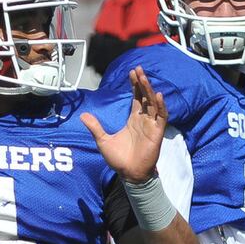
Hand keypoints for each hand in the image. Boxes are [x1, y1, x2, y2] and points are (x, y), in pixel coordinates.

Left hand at [80, 66, 167, 182]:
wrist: (129, 173)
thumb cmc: (119, 159)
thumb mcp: (103, 140)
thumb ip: (95, 127)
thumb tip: (83, 115)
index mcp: (133, 120)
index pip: (136, 98)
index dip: (135, 85)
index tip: (132, 73)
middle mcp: (143, 120)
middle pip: (145, 97)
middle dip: (142, 83)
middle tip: (138, 69)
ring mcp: (151, 125)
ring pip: (153, 103)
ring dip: (150, 90)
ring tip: (144, 78)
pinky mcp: (157, 133)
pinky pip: (161, 117)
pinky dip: (161, 106)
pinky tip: (158, 96)